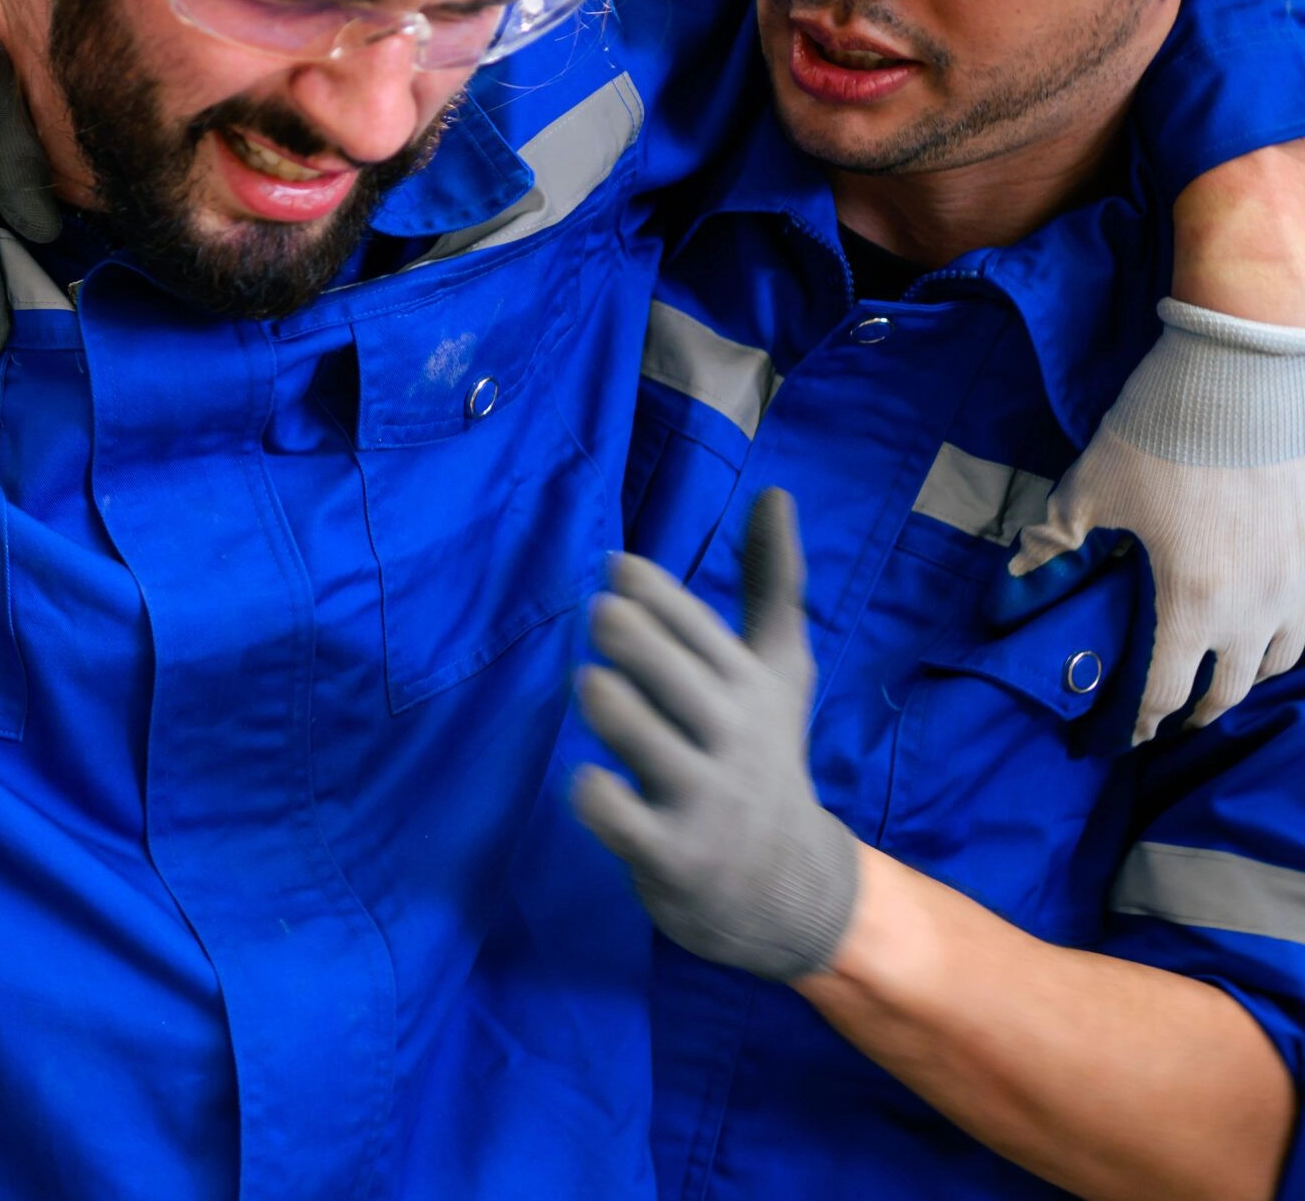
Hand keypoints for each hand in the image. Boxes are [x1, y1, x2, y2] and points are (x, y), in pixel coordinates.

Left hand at [570, 489, 861, 980]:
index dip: (657, 596)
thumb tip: (776, 490)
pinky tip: (586, 778)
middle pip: (678, 679)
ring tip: (588, 683)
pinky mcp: (670, 854)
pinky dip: (600, 796)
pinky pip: (623, 819)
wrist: (792, 889)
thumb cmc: (765, 757)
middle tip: (599, 613)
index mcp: (749, 689)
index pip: (701, 632)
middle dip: (637, 642)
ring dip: (614, 708)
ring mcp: (701, 798)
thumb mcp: (780, 672)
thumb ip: (773, 585)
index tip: (613, 566)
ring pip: (647, 741)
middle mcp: (730, 738)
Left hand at [1012, 299, 1304, 741]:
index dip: (1142, 721)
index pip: (1167, 689)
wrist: (1239, 378)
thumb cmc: (1159, 436)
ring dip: (1248, 678)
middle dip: (1199, 712)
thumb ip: (1053, 541)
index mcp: (1193, 601)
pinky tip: (1264, 631)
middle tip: (1174, 720)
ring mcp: (1294, 579)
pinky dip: (1284, 638)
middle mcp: (1255, 604)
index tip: (1125, 739)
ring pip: (1281, 658)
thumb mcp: (1088, 489)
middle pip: (1232, 687)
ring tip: (1223, 679)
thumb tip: (1019, 575)